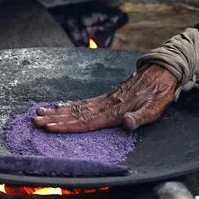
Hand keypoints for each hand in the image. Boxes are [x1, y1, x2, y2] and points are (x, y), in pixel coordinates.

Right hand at [33, 64, 177, 132]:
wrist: (162, 71)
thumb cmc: (160, 93)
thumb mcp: (155, 108)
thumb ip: (140, 117)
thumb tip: (126, 123)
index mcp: (115, 111)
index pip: (87, 121)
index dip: (68, 125)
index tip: (50, 127)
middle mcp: (106, 104)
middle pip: (76, 113)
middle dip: (55, 119)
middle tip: (35, 121)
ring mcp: (105, 99)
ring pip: (77, 107)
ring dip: (57, 112)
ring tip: (39, 113)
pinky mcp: (107, 96)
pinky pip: (84, 102)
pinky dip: (69, 105)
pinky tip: (59, 106)